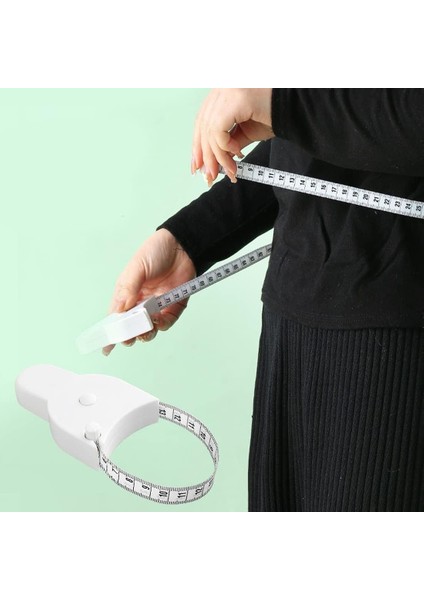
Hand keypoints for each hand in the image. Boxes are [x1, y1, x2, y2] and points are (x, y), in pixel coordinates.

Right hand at [103, 228, 195, 355]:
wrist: (183, 246)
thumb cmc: (156, 251)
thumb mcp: (137, 267)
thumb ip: (128, 288)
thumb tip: (120, 310)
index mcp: (127, 293)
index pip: (116, 316)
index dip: (112, 331)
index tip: (107, 347)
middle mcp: (141, 302)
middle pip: (132, 327)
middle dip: (130, 335)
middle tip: (130, 338)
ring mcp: (157, 306)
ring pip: (149, 329)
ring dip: (146, 332)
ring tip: (146, 328)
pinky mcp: (173, 307)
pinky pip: (166, 322)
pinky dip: (162, 325)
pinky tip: (159, 320)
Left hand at [191, 88, 273, 184]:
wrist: (299, 108)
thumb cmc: (275, 116)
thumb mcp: (246, 132)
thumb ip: (228, 143)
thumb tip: (213, 161)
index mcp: (221, 91)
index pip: (202, 119)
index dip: (198, 144)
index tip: (198, 166)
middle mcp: (222, 87)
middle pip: (203, 125)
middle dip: (206, 155)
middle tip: (209, 176)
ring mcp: (227, 90)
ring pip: (210, 130)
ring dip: (218, 156)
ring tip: (230, 171)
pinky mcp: (235, 99)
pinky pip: (218, 129)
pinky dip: (225, 146)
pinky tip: (237, 152)